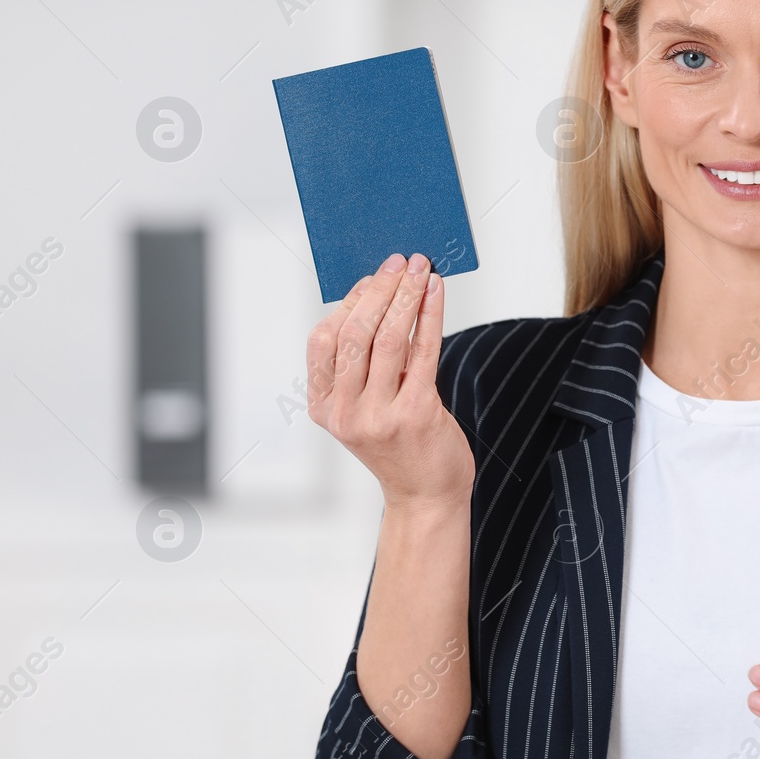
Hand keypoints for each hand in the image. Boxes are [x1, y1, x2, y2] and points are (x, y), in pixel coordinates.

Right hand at [306, 253, 473, 511]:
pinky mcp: (415, 414)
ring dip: (405, 295)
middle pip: (355, 333)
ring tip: (420, 269)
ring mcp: (378, 415)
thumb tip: (379, 299)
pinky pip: (422, 351)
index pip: (324, 341)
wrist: (426, 495)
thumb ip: (362, 367)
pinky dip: (430, 315)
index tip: (372, 277)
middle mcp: (346, 412)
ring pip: (387, 338)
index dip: (348, 302)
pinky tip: (435, 293)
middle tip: (398, 263)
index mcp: (324, 407)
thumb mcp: (365, 409)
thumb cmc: (401, 447)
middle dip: (379, 290)